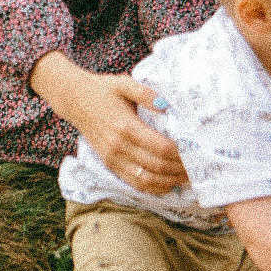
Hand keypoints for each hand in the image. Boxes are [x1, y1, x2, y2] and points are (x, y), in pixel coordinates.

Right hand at [29, 51, 186, 192]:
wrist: (74, 99)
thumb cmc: (102, 89)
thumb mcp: (124, 83)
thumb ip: (146, 93)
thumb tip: (167, 104)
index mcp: (126, 126)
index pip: (160, 148)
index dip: (180, 154)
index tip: (195, 152)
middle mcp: (119, 147)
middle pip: (156, 167)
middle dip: (179, 170)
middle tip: (197, 168)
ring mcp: (113, 158)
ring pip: (146, 180)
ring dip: (168, 182)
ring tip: (186, 178)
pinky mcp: (109, 164)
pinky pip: (133, 182)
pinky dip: (152, 187)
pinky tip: (167, 183)